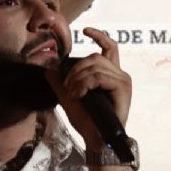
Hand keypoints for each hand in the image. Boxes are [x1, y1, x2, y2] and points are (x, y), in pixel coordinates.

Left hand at [44, 27, 131, 148]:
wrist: (97, 139)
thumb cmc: (87, 121)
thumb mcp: (69, 98)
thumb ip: (60, 82)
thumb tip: (48, 68)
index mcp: (110, 74)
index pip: (109, 47)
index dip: (98, 35)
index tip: (85, 30)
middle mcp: (119, 75)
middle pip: (94, 57)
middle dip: (76, 69)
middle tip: (67, 86)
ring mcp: (123, 80)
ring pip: (95, 65)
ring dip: (78, 78)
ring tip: (73, 93)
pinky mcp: (122, 87)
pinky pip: (99, 76)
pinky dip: (85, 84)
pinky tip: (79, 94)